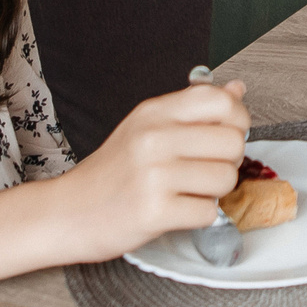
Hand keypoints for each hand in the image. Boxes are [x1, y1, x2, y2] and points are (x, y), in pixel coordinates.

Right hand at [44, 79, 251, 265]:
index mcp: (155, 112)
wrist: (68, 212)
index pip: (220, 101)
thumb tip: (238, 89)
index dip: (238, 120)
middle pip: (233, 143)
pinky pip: (208, 213)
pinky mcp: (153, 211)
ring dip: (214, 193)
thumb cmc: (113, 171)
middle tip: (203, 171)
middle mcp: (154, 138)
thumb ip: (193, 109)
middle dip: (228, 162)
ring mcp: (153, 175)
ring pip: (225, 179)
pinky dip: (198, 217)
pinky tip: (176, 210)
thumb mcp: (147, 126)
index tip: (226, 135)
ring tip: (187, 191)